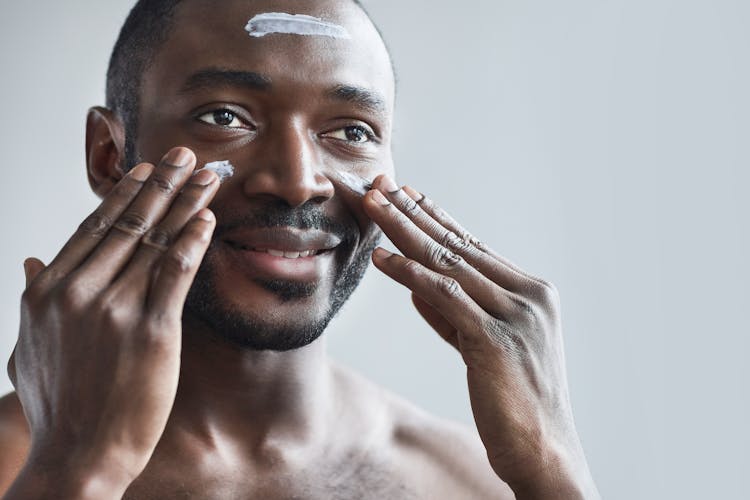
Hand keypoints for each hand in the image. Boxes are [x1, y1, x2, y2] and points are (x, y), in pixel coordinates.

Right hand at [5, 147, 217, 498]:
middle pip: (128, 224)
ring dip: (186, 203)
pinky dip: (194, 242)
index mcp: (49, 291)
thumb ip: (30, 297)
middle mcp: (78, 291)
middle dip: (162, 184)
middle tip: (186, 155)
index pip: (93, 228)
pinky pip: (176, 273)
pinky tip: (209, 219)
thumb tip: (30, 259)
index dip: (125, 195)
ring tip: (208, 176)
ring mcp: (114, 309)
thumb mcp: (28, 346)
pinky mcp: (151, 331)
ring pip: (155, 240)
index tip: (146, 170)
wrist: (77, 456)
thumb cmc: (57, 405)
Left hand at [363, 176, 598, 498]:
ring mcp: (515, 315)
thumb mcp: (483, 348)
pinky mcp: (495, 340)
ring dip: (405, 230)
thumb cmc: (514, 401)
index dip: (437, 219)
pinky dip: (410, 274)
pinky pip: (444, 296)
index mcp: (531, 293)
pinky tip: (383, 257)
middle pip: (458, 245)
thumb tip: (415, 287)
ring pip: (448, 262)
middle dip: (414, 213)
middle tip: (381, 186)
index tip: (408, 195)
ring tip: (373, 205)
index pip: (474, 246)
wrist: (544, 452)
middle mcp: (528, 296)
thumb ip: (454, 316)